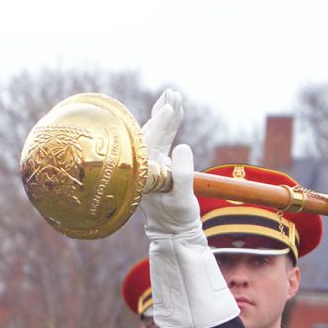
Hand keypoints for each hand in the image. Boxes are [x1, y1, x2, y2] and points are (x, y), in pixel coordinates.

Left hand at [139, 90, 200, 240]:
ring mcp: (150, 166)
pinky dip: (168, 125)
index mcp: (146, 174)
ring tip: (173, 96)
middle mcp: (144, 168)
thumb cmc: (178, 220)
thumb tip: (182, 147)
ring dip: (165, 115)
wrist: (172, 234)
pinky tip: (175, 111)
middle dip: (163, 113)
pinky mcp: (158, 166)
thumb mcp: (183, 200)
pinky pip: (161, 140)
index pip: (152, 143)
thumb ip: (182, 175)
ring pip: (155, 134)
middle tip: (172, 93)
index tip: (170, 107)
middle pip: (151, 133)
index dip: (161, 124)